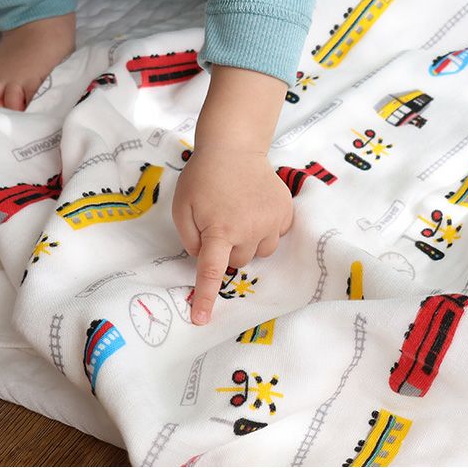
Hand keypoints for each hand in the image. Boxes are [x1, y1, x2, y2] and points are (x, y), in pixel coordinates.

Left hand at [171, 64, 292, 324]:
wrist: (234, 147)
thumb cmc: (203, 178)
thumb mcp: (182, 208)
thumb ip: (191, 240)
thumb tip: (206, 260)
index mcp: (219, 230)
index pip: (212, 271)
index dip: (206, 296)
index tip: (202, 319)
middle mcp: (248, 230)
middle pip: (239, 262)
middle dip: (228, 250)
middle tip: (221, 224)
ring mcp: (271, 222)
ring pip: (260, 252)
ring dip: (249, 242)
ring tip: (240, 214)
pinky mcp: (285, 213)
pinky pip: (276, 236)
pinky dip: (266, 229)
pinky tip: (256, 209)